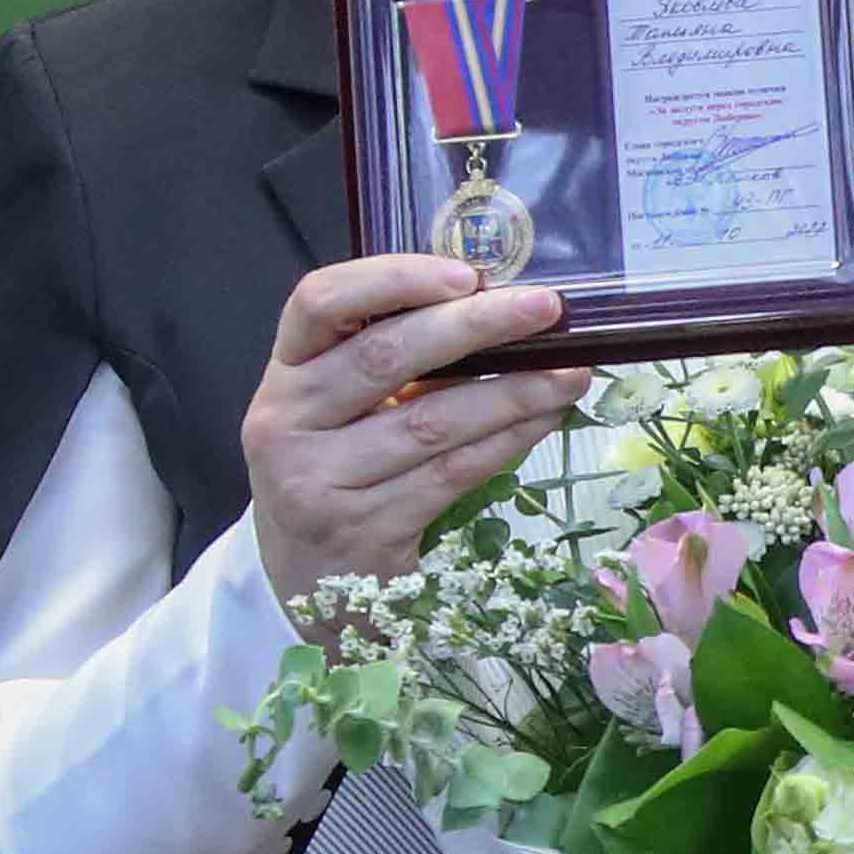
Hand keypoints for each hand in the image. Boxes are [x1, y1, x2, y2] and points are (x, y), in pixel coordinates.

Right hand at [242, 255, 588, 612]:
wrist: (305, 578)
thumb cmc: (335, 468)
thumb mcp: (335, 407)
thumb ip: (386, 357)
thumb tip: (498, 305)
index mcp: (283, 372)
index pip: (319, 302)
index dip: (392, 279)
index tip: (464, 274)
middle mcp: (287, 422)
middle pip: (385, 355)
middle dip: (476, 325)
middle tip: (545, 308)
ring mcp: (319, 481)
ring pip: (432, 421)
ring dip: (513, 392)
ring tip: (570, 373)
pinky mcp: (363, 529)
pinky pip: (452, 473)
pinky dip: (506, 442)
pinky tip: (544, 420)